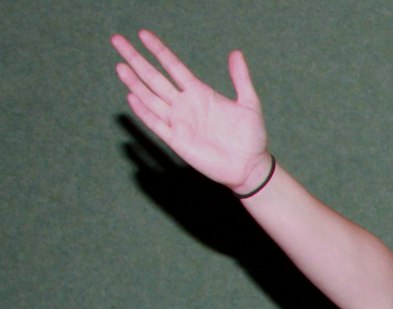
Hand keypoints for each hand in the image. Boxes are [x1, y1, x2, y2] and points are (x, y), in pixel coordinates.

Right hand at [112, 30, 270, 193]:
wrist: (250, 166)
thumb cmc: (251, 137)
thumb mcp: (249, 103)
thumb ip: (241, 78)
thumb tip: (236, 53)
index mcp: (199, 92)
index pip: (173, 66)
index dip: (158, 50)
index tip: (143, 34)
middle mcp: (184, 104)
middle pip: (155, 78)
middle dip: (136, 60)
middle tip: (117, 40)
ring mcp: (178, 122)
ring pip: (150, 98)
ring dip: (134, 83)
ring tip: (120, 66)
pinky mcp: (176, 140)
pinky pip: (156, 123)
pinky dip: (144, 111)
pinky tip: (132, 97)